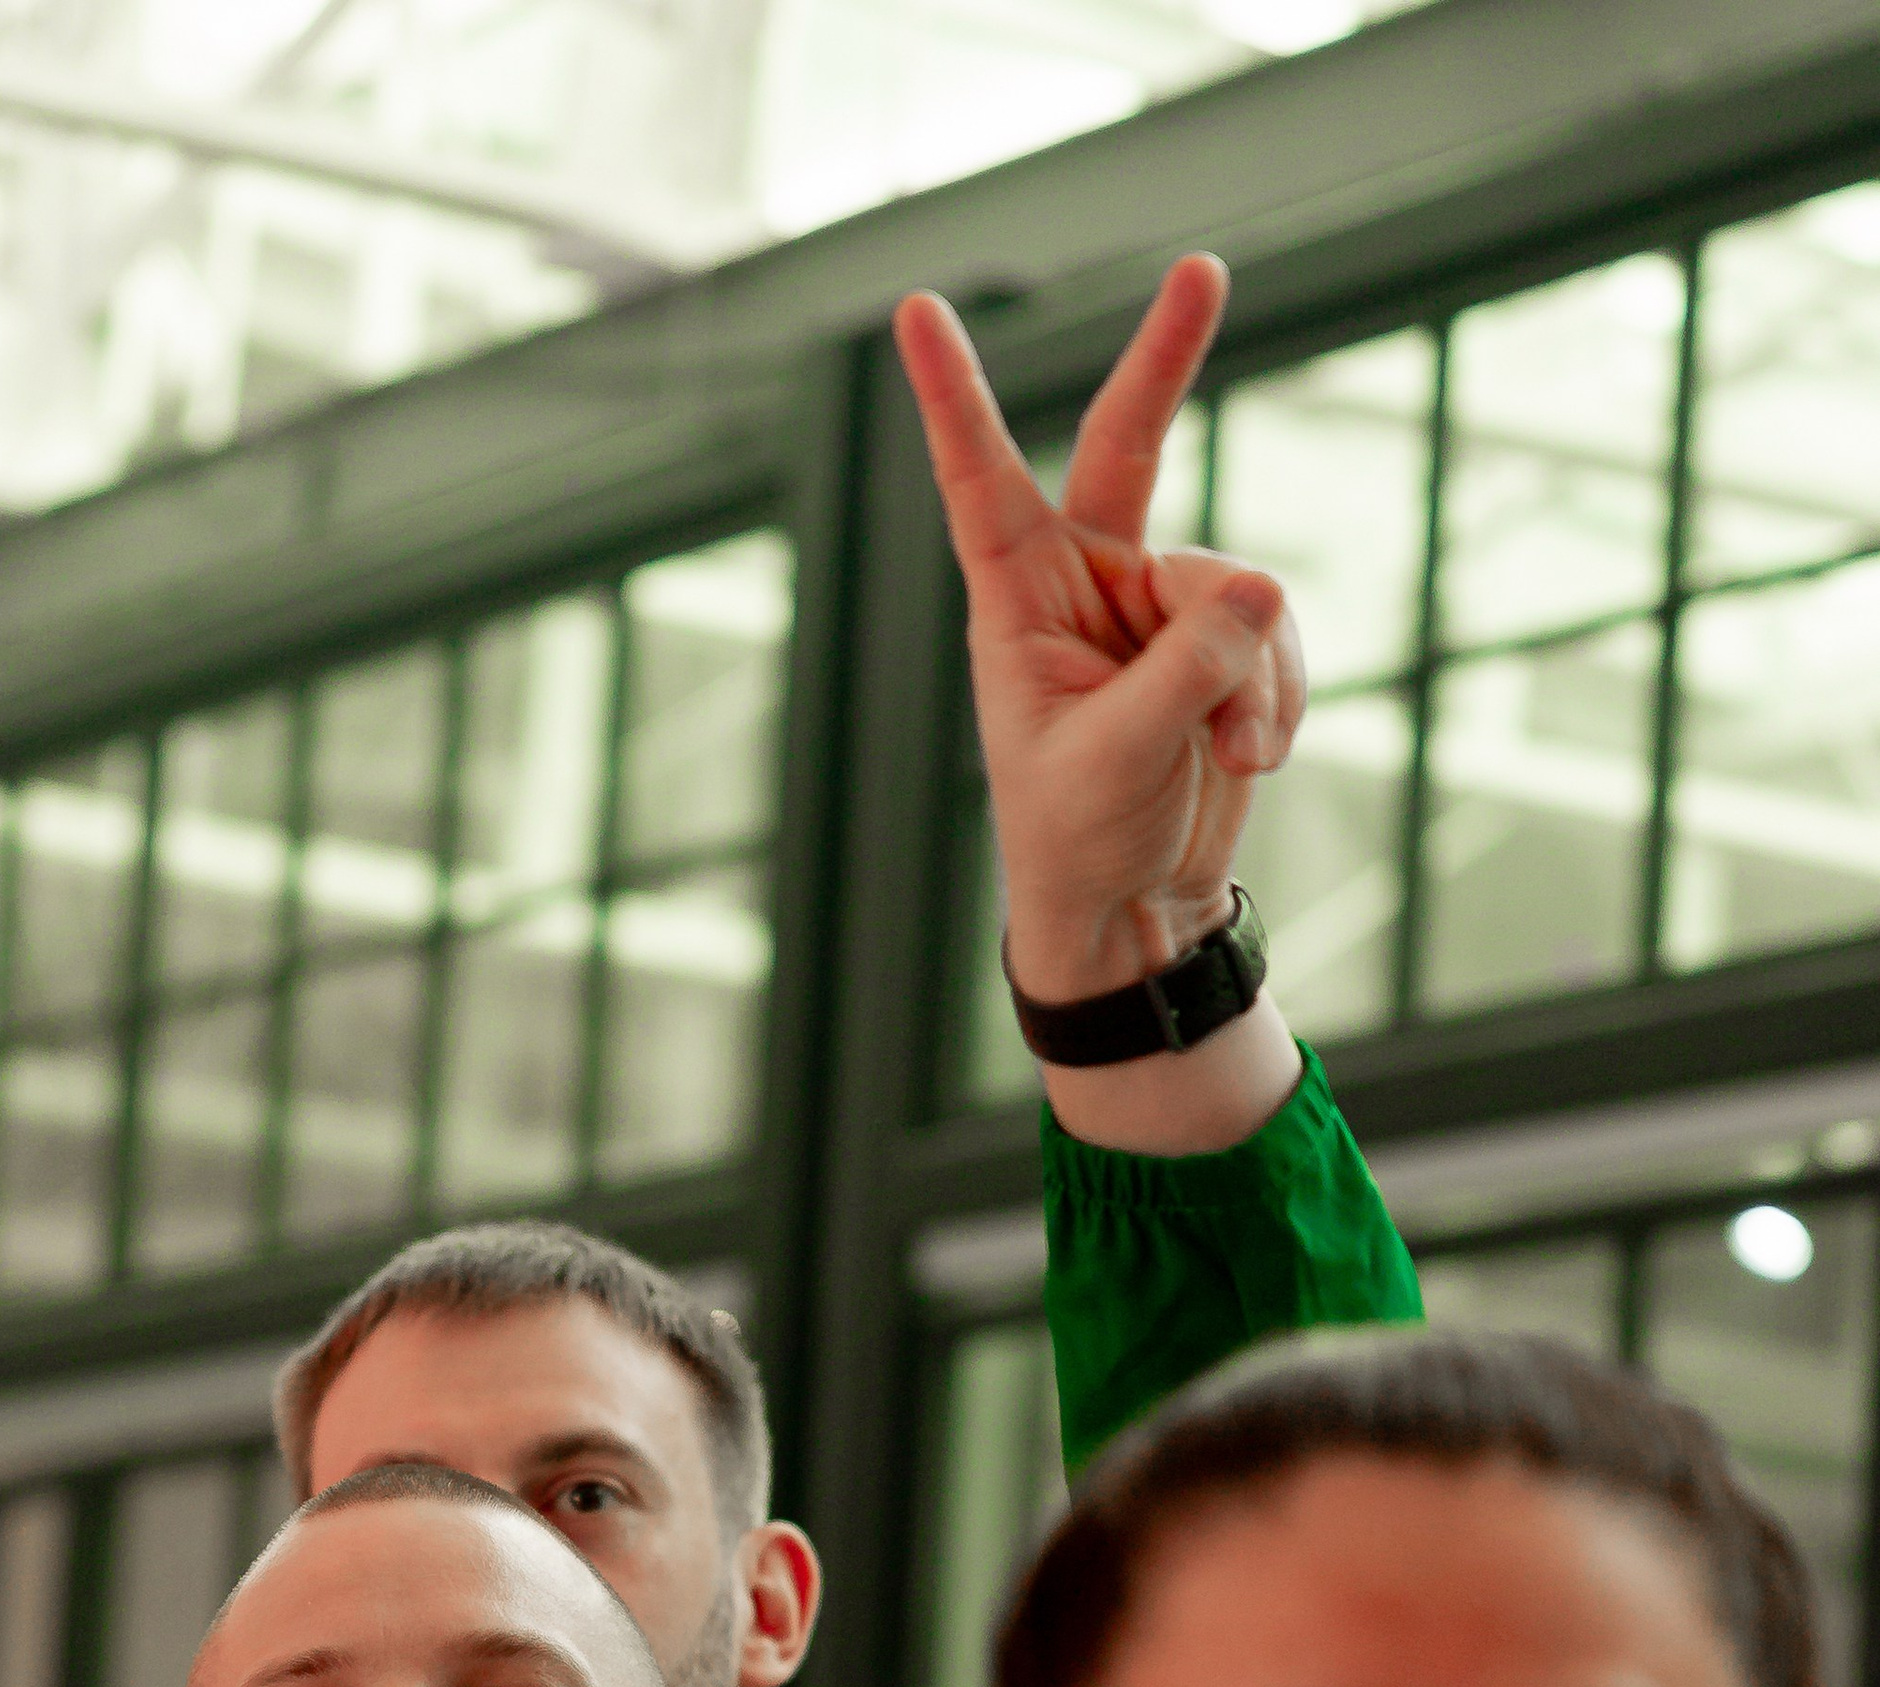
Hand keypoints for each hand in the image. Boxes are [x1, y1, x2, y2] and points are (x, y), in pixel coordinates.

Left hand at [895, 259, 1306, 1150]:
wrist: (1136, 910)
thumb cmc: (1080, 839)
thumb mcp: (1117, 758)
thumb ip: (1186, 670)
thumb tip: (1261, 589)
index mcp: (1017, 605)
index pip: (980, 483)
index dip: (953, 399)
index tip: (916, 310)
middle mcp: (1086, 586)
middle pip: (1129, 446)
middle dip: (1168, 358)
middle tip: (1202, 269)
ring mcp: (1161, 610)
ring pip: (1237, 585)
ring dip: (1251, 672)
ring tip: (1231, 749)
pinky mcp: (1222, 645)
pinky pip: (1277, 634)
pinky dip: (1278, 695)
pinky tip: (1253, 753)